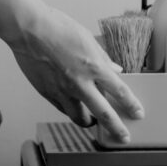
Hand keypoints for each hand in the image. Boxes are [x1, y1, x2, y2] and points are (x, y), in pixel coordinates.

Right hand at [9, 7, 143, 142]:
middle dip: (117, 128)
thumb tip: (114, 69)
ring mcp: (62, 90)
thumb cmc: (57, 28)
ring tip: (92, 122)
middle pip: (104, 113)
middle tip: (123, 137)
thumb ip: (102, 58)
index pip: (119, 91)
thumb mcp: (87, 39)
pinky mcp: (47, 93)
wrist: (28, 30)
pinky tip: (72, 107)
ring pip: (79, 118)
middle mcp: (80, 82)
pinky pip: (62, 109)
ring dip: (89, 122)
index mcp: (94, 66)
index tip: (138, 113)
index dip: (131, 105)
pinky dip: (69, 111)